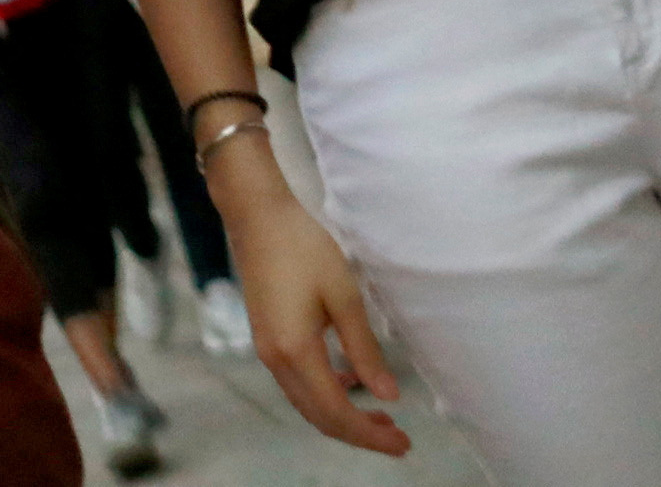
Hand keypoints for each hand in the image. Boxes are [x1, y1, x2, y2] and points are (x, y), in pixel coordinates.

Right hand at [221, 187, 406, 457]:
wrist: (257, 217)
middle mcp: (276, 360)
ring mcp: (267, 351)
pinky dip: (325, 396)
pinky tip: (349, 383)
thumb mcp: (344, 296)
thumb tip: (389, 396)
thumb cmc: (303, 248)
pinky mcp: (267, 339)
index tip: (403, 443)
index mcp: (296, 351)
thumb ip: (365, 350)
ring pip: (307, 404)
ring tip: (380, 418)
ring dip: (342, 417)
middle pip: (319, 417)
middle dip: (359, 435)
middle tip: (398, 440)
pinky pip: (298, 384)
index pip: (337, 412)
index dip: (370, 434)